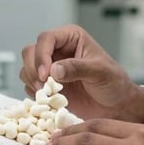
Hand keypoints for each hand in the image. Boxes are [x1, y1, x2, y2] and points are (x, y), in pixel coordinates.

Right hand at [19, 25, 143, 122]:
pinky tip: (50, 100)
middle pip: (30, 52)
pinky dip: (35, 93)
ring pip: (27, 68)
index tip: (47, 75)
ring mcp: (51, 67)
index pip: (46, 39)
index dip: (41, 55)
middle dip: (34, 70)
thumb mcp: (100, 72)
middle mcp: (58, 49)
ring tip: (49, 95)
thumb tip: (54, 70)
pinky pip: (29, 85)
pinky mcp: (47, 85)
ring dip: (33, 82)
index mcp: (71, 38)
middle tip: (44, 87)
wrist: (117, 106)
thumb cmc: (114, 83)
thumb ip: (77, 68)